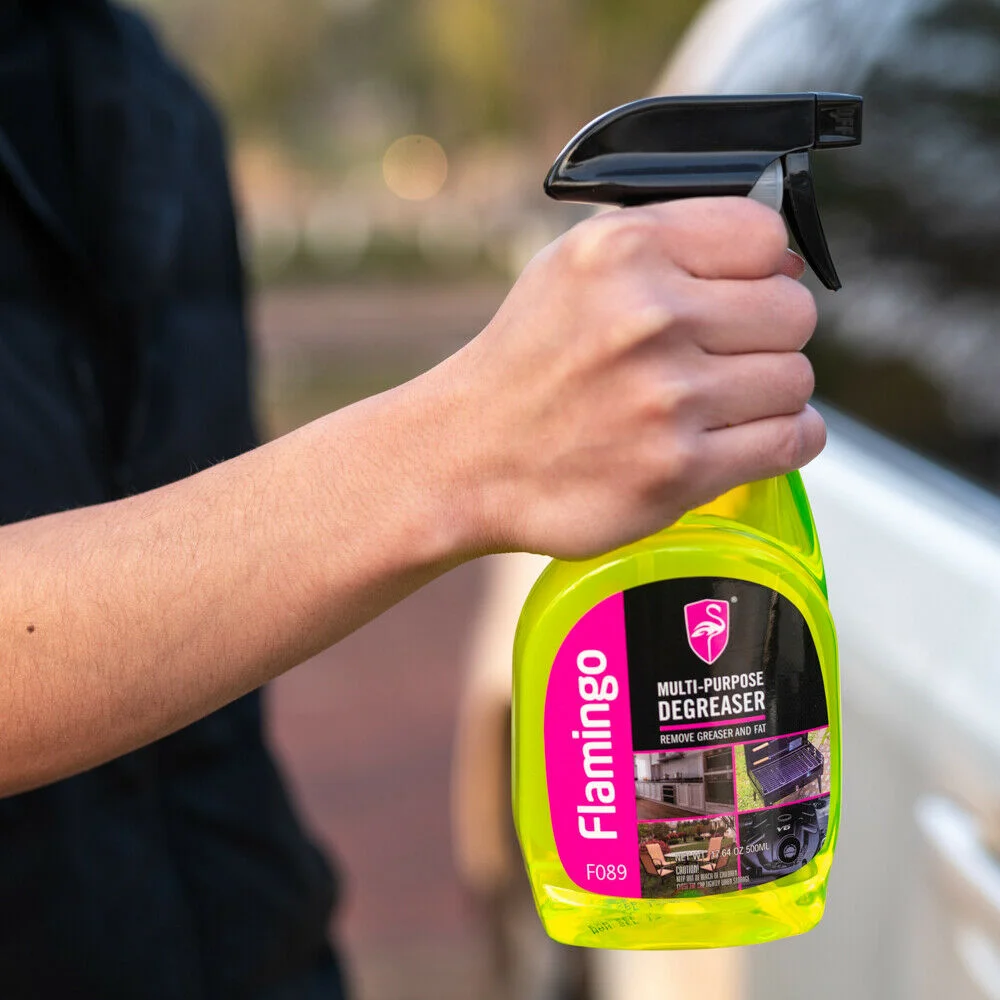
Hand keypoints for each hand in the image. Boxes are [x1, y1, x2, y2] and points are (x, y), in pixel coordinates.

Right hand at [431, 197, 822, 559]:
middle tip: (719, 359)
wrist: (469, 456)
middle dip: (765, 337)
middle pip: (793, 313)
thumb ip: (669, 243)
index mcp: (623, 251)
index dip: (759, 272)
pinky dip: (781, 440)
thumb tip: (784, 263)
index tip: (735, 299)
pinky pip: (792, 440)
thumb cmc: (528, 363)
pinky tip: (739, 437)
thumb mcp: (573, 266)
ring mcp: (667, 398)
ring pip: (796, 380)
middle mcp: (648, 317)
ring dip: (767, 394)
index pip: (765, 239)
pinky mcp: (680, 470)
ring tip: (712, 404)